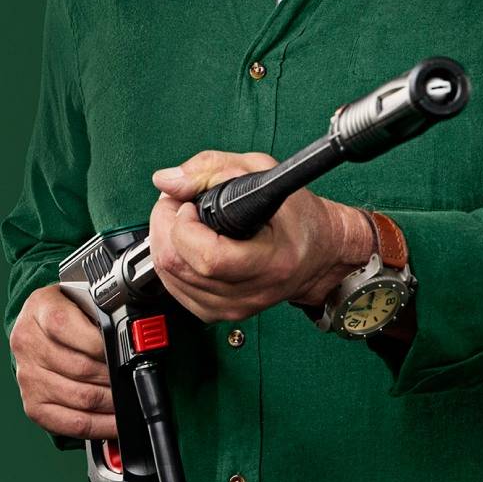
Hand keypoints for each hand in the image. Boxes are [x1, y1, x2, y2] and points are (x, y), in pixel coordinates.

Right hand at [9, 284, 116, 441]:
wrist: (35, 324)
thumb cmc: (65, 311)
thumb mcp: (79, 296)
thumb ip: (101, 310)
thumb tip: (129, 337)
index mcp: (41, 309)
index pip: (71, 329)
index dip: (103, 344)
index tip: (123, 351)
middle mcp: (28, 344)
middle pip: (81, 368)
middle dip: (114, 376)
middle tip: (133, 378)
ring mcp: (28, 377)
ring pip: (80, 397)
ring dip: (110, 401)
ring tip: (128, 397)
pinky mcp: (32, 404)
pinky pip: (69, 423)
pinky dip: (98, 425)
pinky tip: (114, 421)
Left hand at [147, 149, 372, 322]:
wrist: (318, 254)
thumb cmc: (297, 215)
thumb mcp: (262, 173)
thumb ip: (212, 168)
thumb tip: (166, 181)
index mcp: (270, 261)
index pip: (210, 258)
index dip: (186, 226)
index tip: (190, 203)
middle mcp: (250, 293)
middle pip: (179, 266)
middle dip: (165, 225)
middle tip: (177, 202)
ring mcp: (232, 308)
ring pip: (170, 277)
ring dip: (164, 240)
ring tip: (182, 218)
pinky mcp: (217, 313)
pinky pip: (174, 289)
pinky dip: (170, 260)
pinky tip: (184, 242)